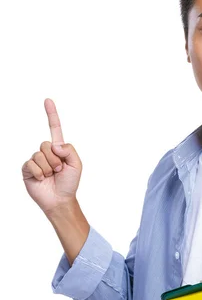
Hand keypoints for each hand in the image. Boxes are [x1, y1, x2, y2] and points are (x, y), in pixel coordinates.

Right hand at [22, 98, 82, 215]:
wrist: (60, 199)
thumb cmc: (69, 183)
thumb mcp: (77, 164)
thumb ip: (69, 150)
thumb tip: (54, 144)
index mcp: (58, 149)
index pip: (54, 128)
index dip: (51, 114)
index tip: (48, 100)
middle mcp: (46, 152)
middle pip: (46, 144)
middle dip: (55, 159)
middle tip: (59, 170)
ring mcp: (35, 160)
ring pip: (39, 155)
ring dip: (48, 167)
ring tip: (51, 176)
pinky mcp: (27, 169)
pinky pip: (31, 164)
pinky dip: (40, 173)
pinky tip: (42, 179)